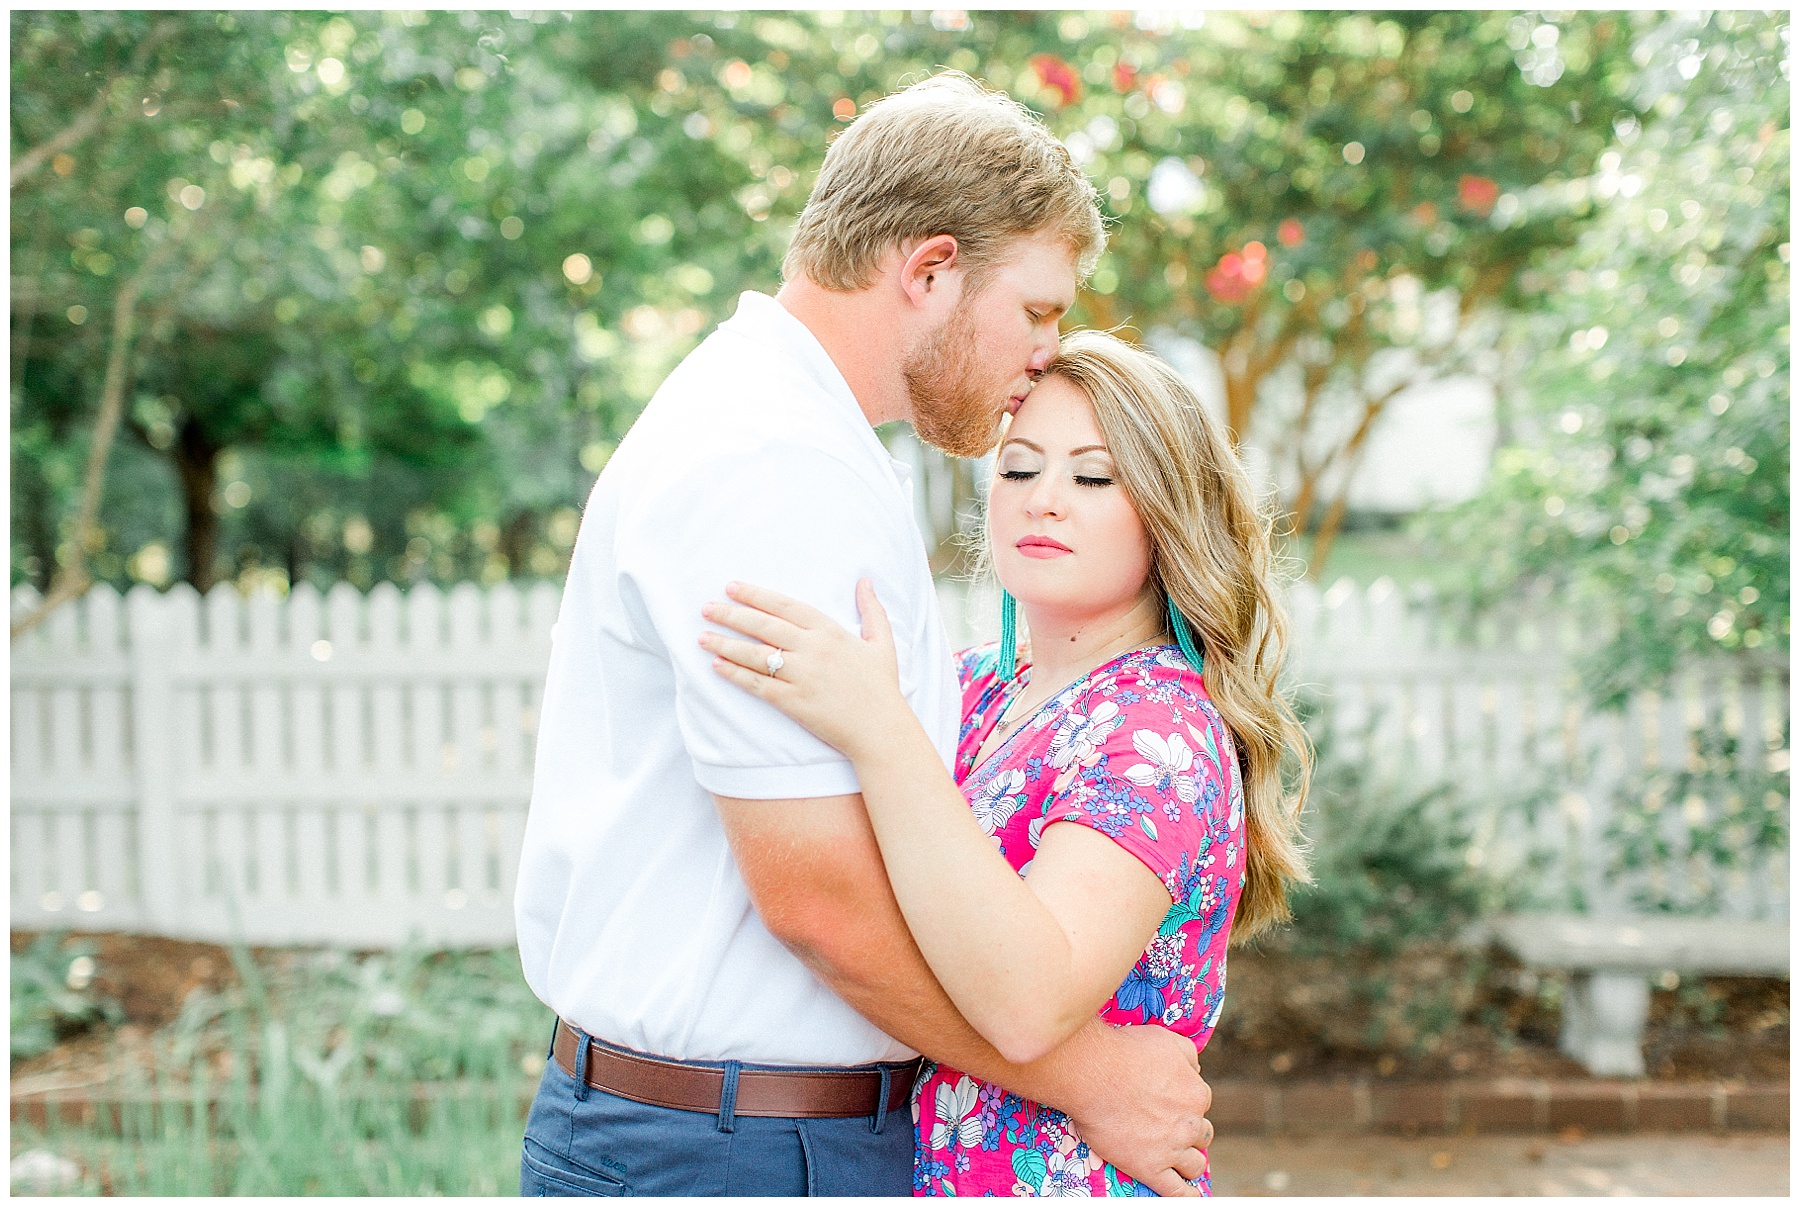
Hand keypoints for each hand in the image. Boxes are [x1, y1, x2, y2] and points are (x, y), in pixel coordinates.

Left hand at [700, 578, 907, 759]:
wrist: (880, 729)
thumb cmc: (882, 686)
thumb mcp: (882, 642)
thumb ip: (872, 610)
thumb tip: (865, 580)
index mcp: (830, 632)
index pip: (785, 606)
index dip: (756, 595)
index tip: (732, 587)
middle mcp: (812, 650)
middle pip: (763, 626)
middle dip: (731, 615)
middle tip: (706, 607)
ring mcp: (801, 676)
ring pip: (755, 654)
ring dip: (725, 644)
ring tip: (702, 637)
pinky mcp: (792, 701)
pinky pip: (757, 684)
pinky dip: (735, 674)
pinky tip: (717, 666)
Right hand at [1058, 1024, 1212, 1197]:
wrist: (1092, 1073)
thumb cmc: (1124, 1052)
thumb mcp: (1165, 1039)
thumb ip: (1188, 1055)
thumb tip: (1196, 1069)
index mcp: (1195, 1092)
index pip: (1200, 1101)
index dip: (1184, 1102)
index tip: (1169, 1102)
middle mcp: (1190, 1122)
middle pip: (1202, 1133)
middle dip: (1189, 1131)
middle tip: (1169, 1127)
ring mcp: (1171, 1148)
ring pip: (1194, 1163)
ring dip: (1188, 1160)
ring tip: (1176, 1159)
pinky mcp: (1150, 1168)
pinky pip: (1177, 1192)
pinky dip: (1187, 1196)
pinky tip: (1189, 1197)